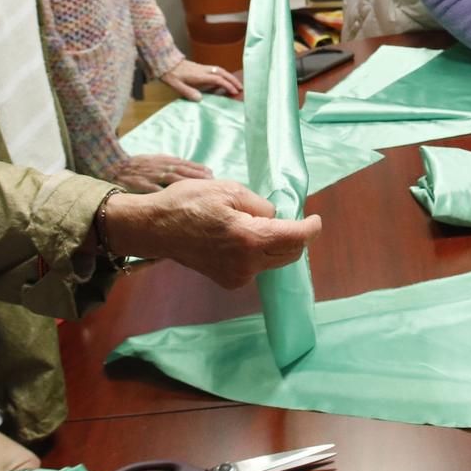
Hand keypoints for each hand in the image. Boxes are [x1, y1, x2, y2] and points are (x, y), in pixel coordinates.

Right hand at [103, 177, 321, 287]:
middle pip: (289, 254)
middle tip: (290, 217)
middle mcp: (247, 264)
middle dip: (296, 236)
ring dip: (278, 245)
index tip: (315, 219)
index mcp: (250, 239)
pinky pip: (257, 267)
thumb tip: (275, 218)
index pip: (295, 238)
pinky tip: (246, 238)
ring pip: (274, 262)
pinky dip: (261, 253)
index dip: (311, 228)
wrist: (155, 228)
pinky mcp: (228, 281)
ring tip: (261, 224)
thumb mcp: (229, 190)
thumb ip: (260, 206)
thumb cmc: (188, 203)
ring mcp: (237, 276)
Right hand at [107, 154, 211, 193]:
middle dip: (198, 177)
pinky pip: (155, 190)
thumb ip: (168, 163)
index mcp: (163, 160)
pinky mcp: (141, 185)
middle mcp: (159, 167)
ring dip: (187, 183)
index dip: (198, 169)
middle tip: (212, 184)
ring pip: (172, 179)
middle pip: (182, 171)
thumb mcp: (153, 160)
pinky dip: (166, 193)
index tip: (211, 174)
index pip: (184, 164)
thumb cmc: (135, 165)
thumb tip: (186, 167)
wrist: (112, 166)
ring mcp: (151, 176)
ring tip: (200, 190)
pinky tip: (176, 200)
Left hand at [160, 59, 241, 101]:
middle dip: (233, 80)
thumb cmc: (170, 75)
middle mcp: (203, 70)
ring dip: (229, 76)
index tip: (234, 92)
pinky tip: (223, 79)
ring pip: (220, 70)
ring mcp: (202, 67)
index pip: (217, 79)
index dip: (227, 85)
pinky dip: (223, 74)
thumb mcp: (176, 85)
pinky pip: (216, 70)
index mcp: (199, 75)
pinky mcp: (201, 67)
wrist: (165, 62)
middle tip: (241, 88)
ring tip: (235, 84)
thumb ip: (188, 92)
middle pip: (222, 73)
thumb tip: (200, 99)